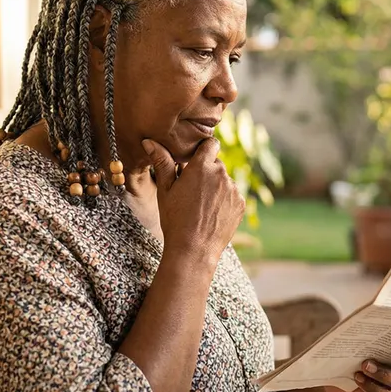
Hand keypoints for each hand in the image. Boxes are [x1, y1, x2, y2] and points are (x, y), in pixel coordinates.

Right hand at [142, 138, 244, 266]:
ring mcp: (233, 189)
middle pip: (216, 164)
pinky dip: (225, 201)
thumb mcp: (165, 190)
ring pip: (225, 180)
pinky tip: (211, 214)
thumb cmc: (175, 219)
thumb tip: (149, 141)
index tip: (195, 160)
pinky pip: (233, 195)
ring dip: (216, 187)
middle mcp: (221, 174)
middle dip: (206, 172)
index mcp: (202, 166)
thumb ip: (162, 162)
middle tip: (192, 190)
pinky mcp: (241, 204)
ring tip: (201, 206)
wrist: (193, 250)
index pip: (211, 143)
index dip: (203, 150)